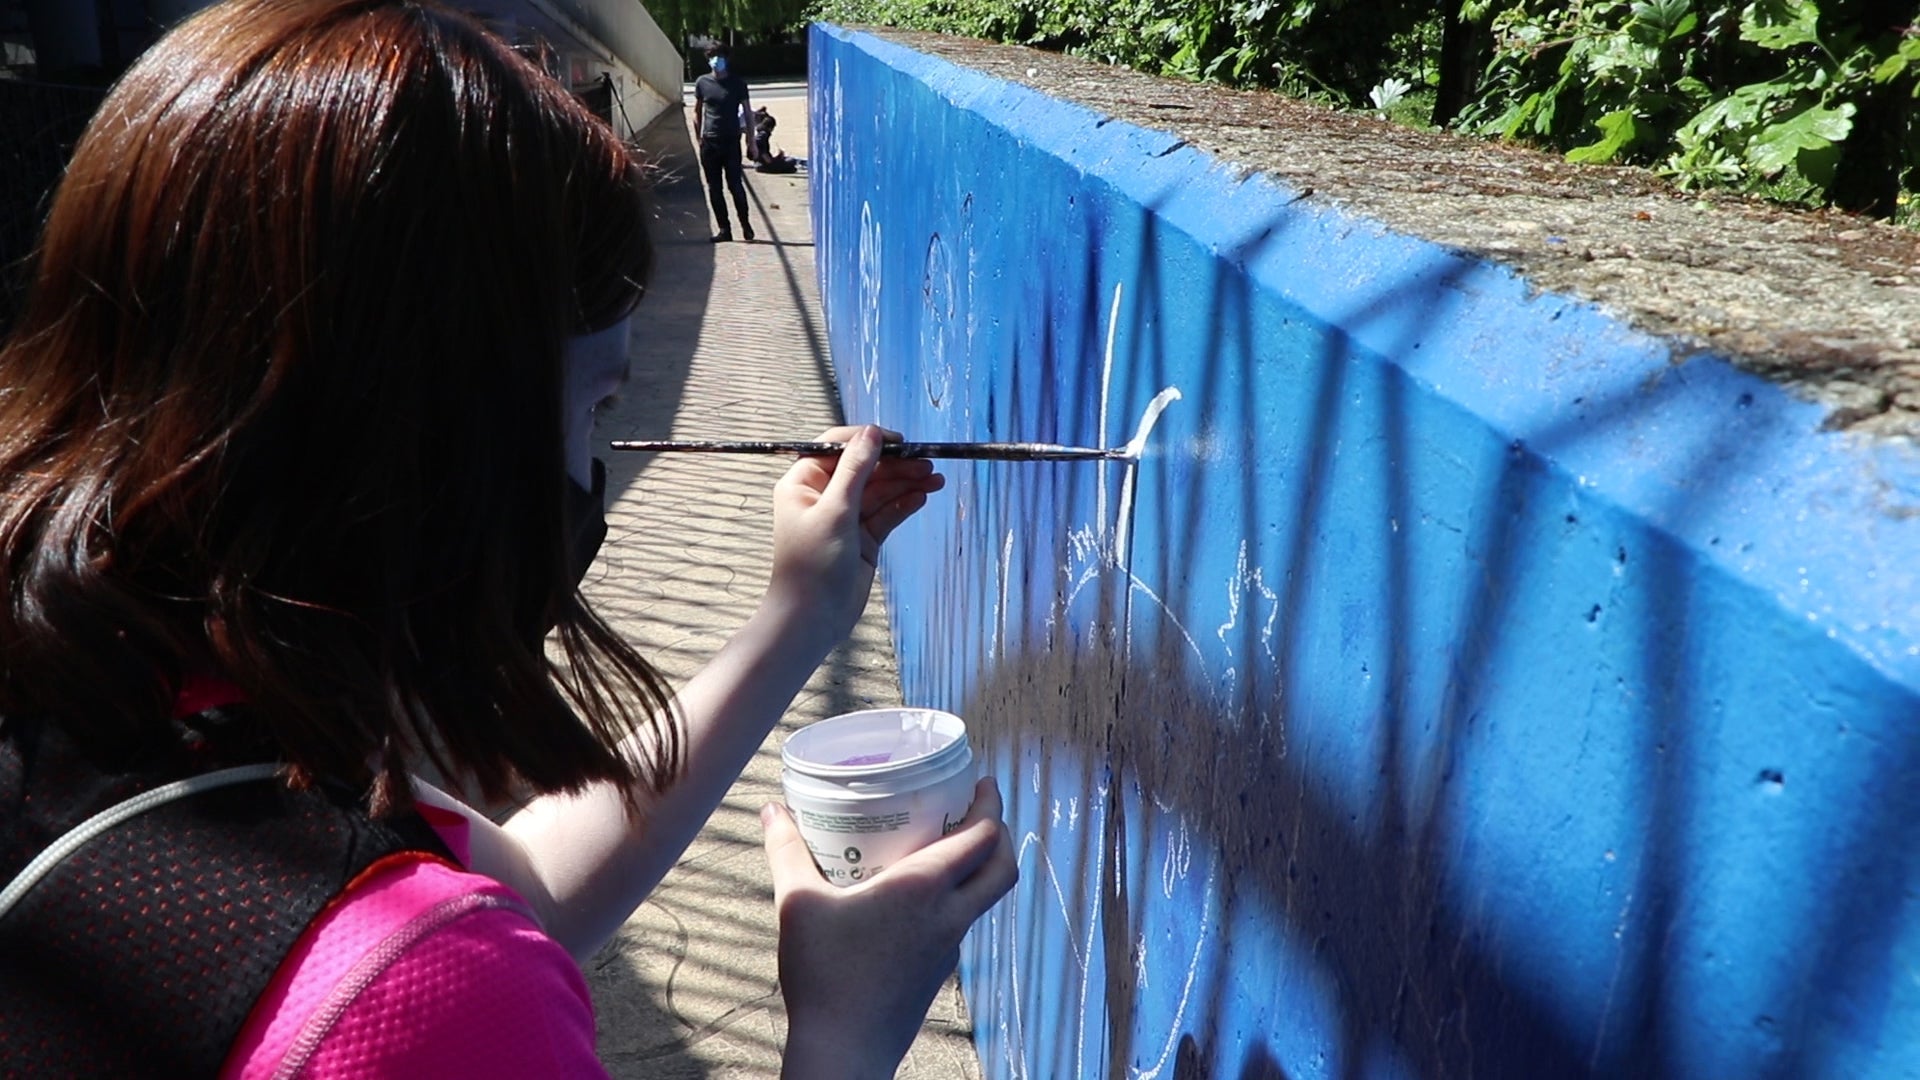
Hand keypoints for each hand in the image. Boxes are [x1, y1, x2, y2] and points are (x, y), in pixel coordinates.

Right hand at [763, 777, 1017, 1079]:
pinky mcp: (936, 972)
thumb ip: (786, 851)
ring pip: (983, 899)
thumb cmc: (823, 977)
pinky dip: (952, 900)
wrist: (843, 1051)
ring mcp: (948, 948)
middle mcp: (948, 916)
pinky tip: (914, 898)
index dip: (990, 804)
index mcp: (924, 889)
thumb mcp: (796, 905)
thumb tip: (772, 810)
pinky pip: (957, 924)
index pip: (983, 837)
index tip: (982, 781)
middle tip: (977, 810)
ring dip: (977, 868)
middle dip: (1000, 834)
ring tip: (943, 846)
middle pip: (1002, 868)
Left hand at [764, 424, 944, 640]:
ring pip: (880, 491)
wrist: (813, 618)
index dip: (867, 441)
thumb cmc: (812, 565)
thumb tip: (871, 433)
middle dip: (895, 465)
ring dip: (906, 483)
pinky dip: (903, 505)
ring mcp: (845, 517)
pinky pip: (886, 513)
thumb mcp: (835, 510)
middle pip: (865, 469)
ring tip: (934, 479)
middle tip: (926, 463)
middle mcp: (823, 496)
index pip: (838, 447)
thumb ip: (856, 470)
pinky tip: (921, 497)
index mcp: (804, 482)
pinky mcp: (863, 537)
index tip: (897, 441)